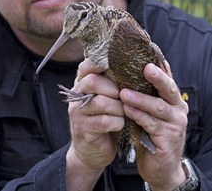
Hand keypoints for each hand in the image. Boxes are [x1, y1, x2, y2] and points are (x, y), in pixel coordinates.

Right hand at [65, 58, 124, 189]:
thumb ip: (112, 81)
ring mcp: (78, 113)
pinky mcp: (85, 130)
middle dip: (114, 87)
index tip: (117, 63)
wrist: (92, 151)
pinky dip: (118, 122)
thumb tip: (135, 61)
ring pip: (101, 102)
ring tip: (124, 112)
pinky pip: (105, 121)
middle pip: (93, 81)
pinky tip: (121, 124)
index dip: (101, 61)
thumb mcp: (106, 97)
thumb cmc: (104, 118)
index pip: (86, 65)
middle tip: (124, 95)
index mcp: (82, 83)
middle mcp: (76, 95)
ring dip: (119, 107)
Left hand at [120, 62, 188, 190]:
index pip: (168, 78)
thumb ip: (147, 94)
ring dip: (140, 99)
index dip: (160, 65)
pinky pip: (152, 125)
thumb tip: (132, 69)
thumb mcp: (150, 112)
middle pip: (169, 89)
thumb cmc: (152, 134)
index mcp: (174, 100)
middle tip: (145, 67)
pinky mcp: (168, 140)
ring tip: (124, 92)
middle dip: (158, 77)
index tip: (149, 50)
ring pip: (158, 108)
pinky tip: (127, 110)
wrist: (160, 168)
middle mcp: (179, 110)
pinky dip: (138, 116)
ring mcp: (175, 125)